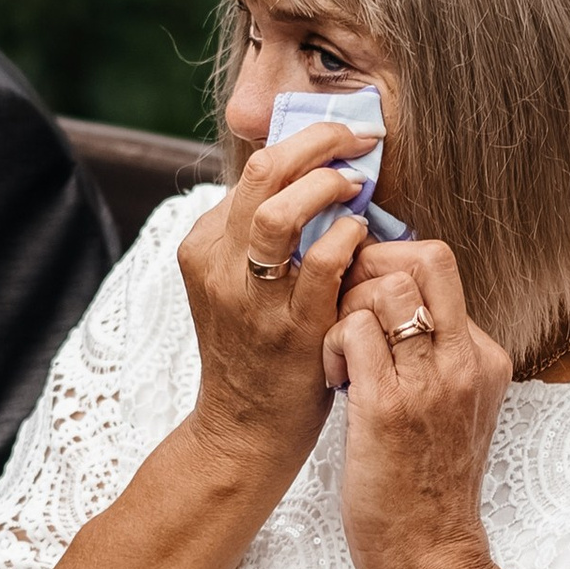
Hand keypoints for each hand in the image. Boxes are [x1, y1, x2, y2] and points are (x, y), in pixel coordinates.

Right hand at [176, 118, 372, 472]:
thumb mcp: (242, 283)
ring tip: (356, 186)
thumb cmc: (258, 351)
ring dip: (328, 186)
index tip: (342, 137)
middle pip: (262, 173)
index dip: (304, 141)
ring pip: (280, 212)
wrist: (244, 431)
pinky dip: (347, 238)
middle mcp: (220, 266)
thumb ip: (265, 235)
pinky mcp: (291, 330)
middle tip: (358, 141)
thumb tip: (317, 174)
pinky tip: (363, 236)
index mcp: (206, 246)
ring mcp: (252, 299)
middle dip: (318, 142)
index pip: (253, 168)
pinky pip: (322, 264)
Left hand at [326, 239, 511, 568]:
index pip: (441, 268)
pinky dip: (330, 341)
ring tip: (338, 350)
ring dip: (345, 306)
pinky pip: (353, 330)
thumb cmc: (426, 485)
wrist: (430, 554)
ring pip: (385, 287)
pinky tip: (330, 376)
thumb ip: (436, 357)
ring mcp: (431, 383)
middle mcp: (464, 361)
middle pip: (426, 259)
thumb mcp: (453, 409)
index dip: (392, 264)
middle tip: (343, 304)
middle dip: (371, 264)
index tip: (362, 293)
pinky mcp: (389, 407)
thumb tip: (393, 305)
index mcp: (483, 358)